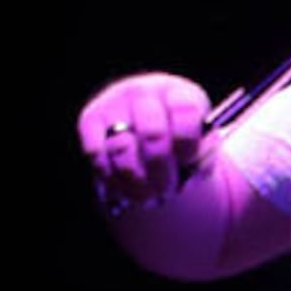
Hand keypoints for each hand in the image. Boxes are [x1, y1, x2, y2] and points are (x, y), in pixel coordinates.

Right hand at [78, 72, 215, 211]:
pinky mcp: (89, 119)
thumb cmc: (182, 143)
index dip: (187, 144)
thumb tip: (186, 173)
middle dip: (161, 172)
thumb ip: (201, 157)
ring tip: (149, 198)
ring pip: (121, 149)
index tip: (188, 164)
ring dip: (136, 182)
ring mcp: (113, 103)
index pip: (185, 112)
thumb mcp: (201, 146)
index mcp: (180, 93)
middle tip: (167, 193)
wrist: (149, 133)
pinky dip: (112, 178)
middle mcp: (144, 92)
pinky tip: (126, 189)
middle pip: (152, 134)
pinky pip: (97, 155)